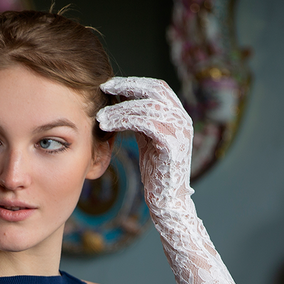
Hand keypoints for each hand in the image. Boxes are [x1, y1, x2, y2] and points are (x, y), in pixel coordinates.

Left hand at [96, 77, 193, 215]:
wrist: (168, 200)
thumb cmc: (156, 173)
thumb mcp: (148, 141)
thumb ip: (141, 122)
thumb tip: (122, 104)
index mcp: (178, 116)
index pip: (158, 87)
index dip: (134, 83)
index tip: (111, 85)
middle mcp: (182, 119)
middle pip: (155, 90)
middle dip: (127, 86)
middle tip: (104, 88)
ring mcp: (180, 131)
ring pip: (147, 107)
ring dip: (120, 109)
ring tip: (100, 116)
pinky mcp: (172, 144)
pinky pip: (147, 123)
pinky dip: (125, 121)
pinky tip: (108, 126)